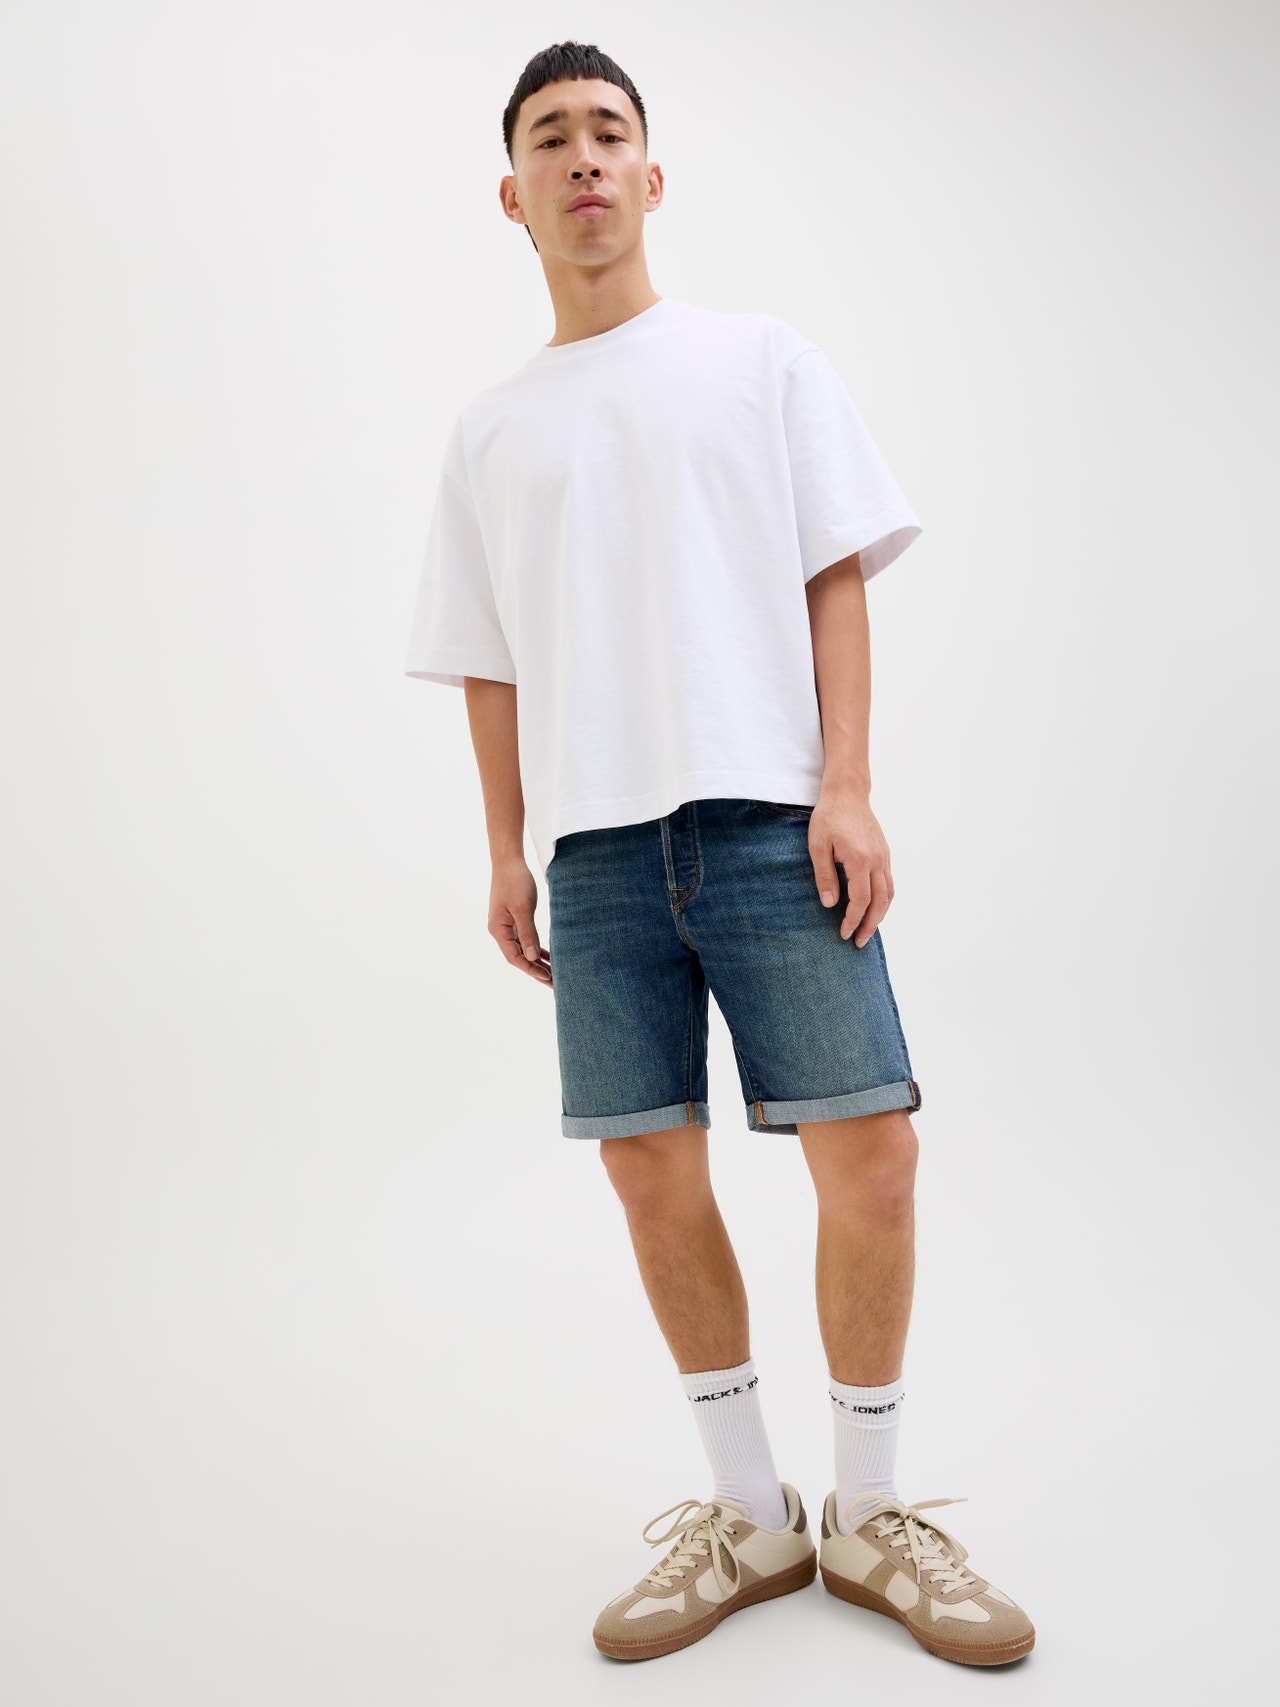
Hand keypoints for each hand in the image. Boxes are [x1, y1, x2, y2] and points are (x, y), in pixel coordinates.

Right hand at [488, 855, 552, 986]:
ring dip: (537, 962)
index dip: (530, 969)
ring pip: (524, 950)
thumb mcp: (522, 908)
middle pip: (519, 957)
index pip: (514, 957)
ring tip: (554, 976)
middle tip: (555, 984)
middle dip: (536, 970)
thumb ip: (528, 932)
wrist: (508, 861)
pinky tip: (549, 957)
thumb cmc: (514, 881)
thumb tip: (533, 957)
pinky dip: (537, 949)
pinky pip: (526, 940)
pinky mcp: (514, 920)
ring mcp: (507, 926)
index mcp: (498, 930)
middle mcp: (501, 931)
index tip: (547, 978)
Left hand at [808, 787, 893, 948]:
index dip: (853, 920)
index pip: (861, 900)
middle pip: (880, 902)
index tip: (843, 933)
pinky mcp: (885, 854)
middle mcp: (877, 860)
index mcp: (859, 859)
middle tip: (858, 942)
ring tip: (867, 930)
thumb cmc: (829, 817)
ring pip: (889, 894)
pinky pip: (889, 883)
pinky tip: (873, 908)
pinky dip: (883, 900)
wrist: (848, 793)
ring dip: (880, 915)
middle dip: (870, 925)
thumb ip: (825, 876)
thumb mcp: (818, 846)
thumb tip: (830, 904)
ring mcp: (884, 857)